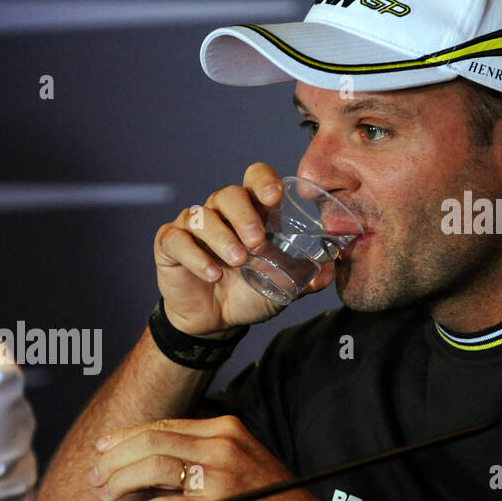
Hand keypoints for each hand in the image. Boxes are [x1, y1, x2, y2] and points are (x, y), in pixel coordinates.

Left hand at [89, 415, 326, 500]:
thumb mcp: (235, 465)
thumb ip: (196, 459)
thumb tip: (143, 470)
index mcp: (223, 428)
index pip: (161, 426)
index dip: (124, 437)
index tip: (102, 450)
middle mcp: (220, 443)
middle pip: (150, 442)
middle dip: (114, 459)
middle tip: (95, 476)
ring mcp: (218, 473)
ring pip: (151, 469)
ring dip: (120, 483)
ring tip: (105, 498)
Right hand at [153, 162, 334, 336]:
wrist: (215, 322)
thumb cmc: (248, 294)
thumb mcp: (282, 288)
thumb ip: (306, 278)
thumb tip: (332, 271)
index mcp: (250, 212)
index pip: (254, 178)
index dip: (263, 181)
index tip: (274, 198)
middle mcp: (220, 212)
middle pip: (227, 194)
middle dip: (244, 215)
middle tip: (257, 242)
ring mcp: (192, 226)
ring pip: (201, 216)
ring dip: (222, 237)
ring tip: (237, 261)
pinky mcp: (169, 244)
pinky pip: (177, 240)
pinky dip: (195, 256)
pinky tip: (211, 274)